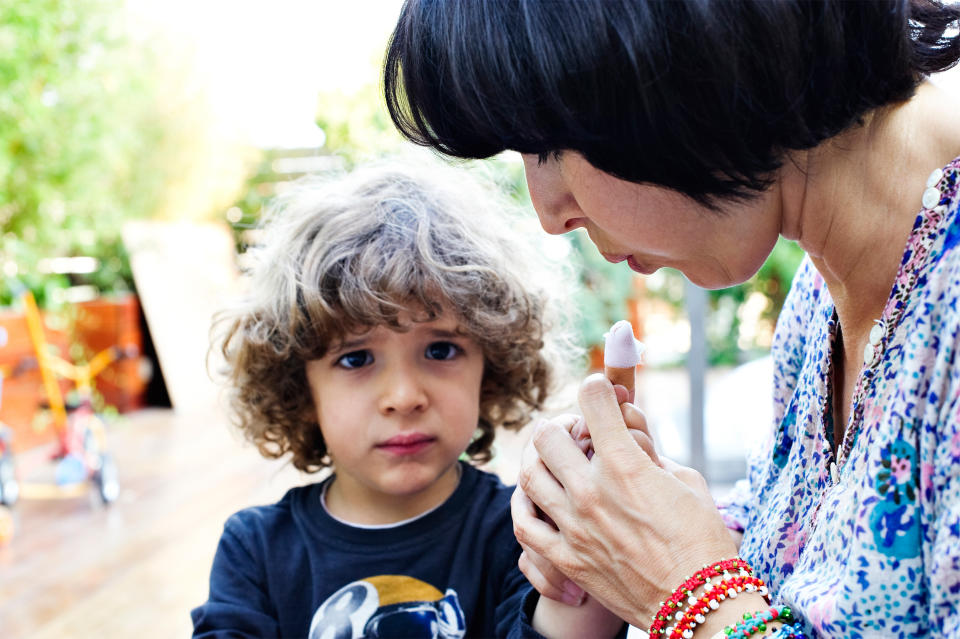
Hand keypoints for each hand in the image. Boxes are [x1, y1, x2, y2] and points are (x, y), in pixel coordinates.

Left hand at [513, 374, 737, 626]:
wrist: (698, 606)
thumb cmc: (702, 540)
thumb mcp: (687, 480)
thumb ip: (651, 450)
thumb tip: (627, 430)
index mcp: (626, 466)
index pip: (594, 403)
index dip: (597, 389)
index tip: (600, 390)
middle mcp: (592, 491)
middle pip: (548, 435)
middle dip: (563, 424)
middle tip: (576, 430)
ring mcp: (574, 526)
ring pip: (529, 474)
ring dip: (539, 458)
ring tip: (553, 458)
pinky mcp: (565, 558)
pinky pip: (525, 523)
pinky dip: (525, 503)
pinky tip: (536, 496)